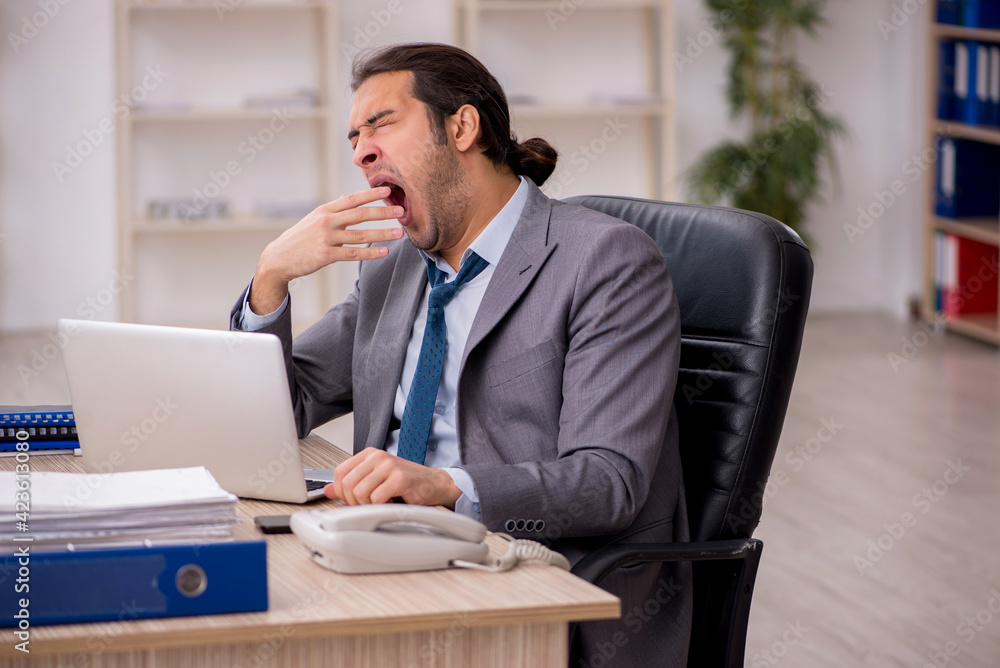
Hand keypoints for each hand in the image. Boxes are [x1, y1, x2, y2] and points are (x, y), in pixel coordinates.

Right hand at [249, 187, 403, 314]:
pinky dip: (370, 252)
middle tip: (401, 211)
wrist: (279, 258)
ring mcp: (326, 238)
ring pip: (360, 235)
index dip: (371, 195)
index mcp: (325, 210)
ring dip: (382, 233)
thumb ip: (332, 209)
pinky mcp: (326, 255)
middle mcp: (326, 221)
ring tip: (399, 234)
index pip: (352, 199)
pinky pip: (353, 253)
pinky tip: (384, 251)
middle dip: (382, 212)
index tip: (387, 191)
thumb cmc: (299, 239)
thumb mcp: (313, 219)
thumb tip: (346, 197)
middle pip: (360, 214)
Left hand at [325, 448, 461, 508]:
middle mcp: (378, 456)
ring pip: (359, 492)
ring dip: (368, 505)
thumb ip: (352, 484)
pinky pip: (376, 498)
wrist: (434, 484)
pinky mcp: (399, 478)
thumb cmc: (406, 483)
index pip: (339, 472)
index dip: (341, 491)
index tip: (352, 499)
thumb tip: (328, 490)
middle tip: (368, 504)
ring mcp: (389, 465)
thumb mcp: (375, 480)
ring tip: (381, 502)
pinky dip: (380, 506)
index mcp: (369, 454)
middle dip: (354, 501)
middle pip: (347, 484)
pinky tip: (390, 502)